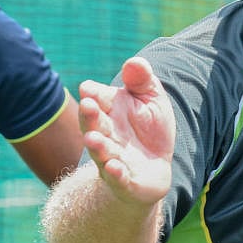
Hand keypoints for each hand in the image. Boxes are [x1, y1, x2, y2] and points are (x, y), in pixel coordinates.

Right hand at [78, 56, 174, 205]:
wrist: (154, 169)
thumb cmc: (149, 129)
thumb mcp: (151, 100)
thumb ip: (142, 81)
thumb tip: (135, 62)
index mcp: (111, 111)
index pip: (97, 99)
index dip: (94, 94)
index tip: (89, 89)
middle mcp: (106, 134)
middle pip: (94, 124)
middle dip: (90, 116)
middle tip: (87, 105)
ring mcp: (113, 158)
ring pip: (102, 152)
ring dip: (97, 146)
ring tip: (93, 138)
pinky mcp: (124, 181)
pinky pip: (118, 178)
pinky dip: (115, 173)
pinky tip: (114, 167)